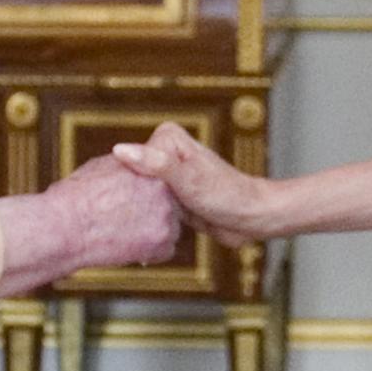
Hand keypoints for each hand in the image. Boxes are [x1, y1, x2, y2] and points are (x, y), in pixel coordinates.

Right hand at [44, 154, 182, 272]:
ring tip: (122, 232)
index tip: (131, 200)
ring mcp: (167, 217)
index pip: (165, 182)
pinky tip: (126, 246)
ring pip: (168, 228)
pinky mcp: (162, 243)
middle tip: (126, 218)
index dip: (148, 192)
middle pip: (170, 204)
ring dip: (152, 232)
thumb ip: (131, 167)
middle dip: (153, 212)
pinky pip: (164, 250)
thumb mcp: (105, 166)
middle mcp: (165, 190)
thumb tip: (138, 167)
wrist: (65, 226)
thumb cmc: (77, 196)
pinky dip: (149, 252)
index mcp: (152, 167)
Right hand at [111, 123, 273, 248]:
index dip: (126, 181)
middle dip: (130, 197)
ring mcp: (169, 176)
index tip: (126, 201)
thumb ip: (155, 164)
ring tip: (130, 227)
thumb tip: (120, 150)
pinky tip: (143, 231)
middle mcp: (166, 154)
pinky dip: (149, 219)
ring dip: (138, 210)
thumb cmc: (226, 195)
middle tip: (124, 218)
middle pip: (132, 177)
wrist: (251, 218)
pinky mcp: (174, 197)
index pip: (129, 158)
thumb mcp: (186, 179)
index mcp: (167, 138)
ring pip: (140, 194)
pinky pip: (152, 207)